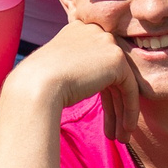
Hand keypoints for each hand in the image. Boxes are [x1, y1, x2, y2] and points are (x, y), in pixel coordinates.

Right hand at [9, 18, 143, 137]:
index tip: (104, 115)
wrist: (36, 85)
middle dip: (114, 105)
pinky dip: (130, 110)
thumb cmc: (38, 84)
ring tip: (121, 137)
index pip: (98, 63)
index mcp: (79, 29)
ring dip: (122, 112)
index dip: (104, 93)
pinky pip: (130, 88)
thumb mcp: (58, 68)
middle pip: (111, 74)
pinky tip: (126, 130)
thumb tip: (88, 83)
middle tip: (115, 130)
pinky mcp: (117, 59)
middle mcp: (95, 31)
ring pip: (122, 83)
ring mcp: (107, 42)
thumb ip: (76, 67)